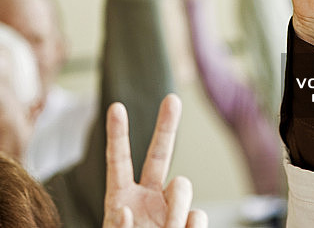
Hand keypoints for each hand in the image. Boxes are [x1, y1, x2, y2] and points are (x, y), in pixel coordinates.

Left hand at [103, 95, 206, 227]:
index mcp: (122, 196)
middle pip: (160, 154)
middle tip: (173, 99)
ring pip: (183, 187)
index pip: (119, 160)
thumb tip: (127, 211)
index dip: (118, 133)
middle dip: (167, 126)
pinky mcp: (191, 222)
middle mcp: (148, 196)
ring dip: (176, 210)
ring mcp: (171, 208)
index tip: (116, 107)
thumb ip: (118, 226)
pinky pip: (198, 216)